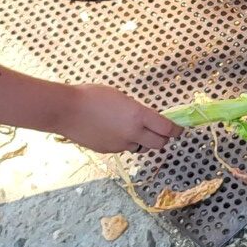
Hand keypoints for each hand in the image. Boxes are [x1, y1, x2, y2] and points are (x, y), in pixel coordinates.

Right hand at [60, 85, 181, 152]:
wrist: (67, 110)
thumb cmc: (93, 96)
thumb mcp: (121, 97)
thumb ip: (137, 110)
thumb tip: (146, 118)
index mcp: (138, 116)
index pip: (167, 129)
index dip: (176, 130)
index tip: (179, 129)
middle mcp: (133, 133)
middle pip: (159, 144)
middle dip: (162, 139)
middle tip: (160, 131)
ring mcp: (120, 144)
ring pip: (141, 147)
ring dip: (142, 141)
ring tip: (131, 128)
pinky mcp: (109, 151)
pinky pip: (124, 148)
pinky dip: (124, 142)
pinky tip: (112, 130)